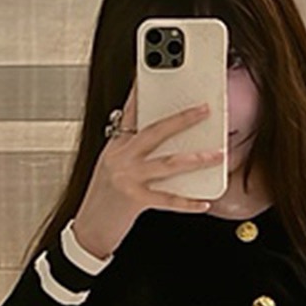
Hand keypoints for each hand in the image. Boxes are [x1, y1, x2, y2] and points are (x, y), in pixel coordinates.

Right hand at [71, 86, 224, 260]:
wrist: (89, 230)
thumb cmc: (102, 200)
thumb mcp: (111, 167)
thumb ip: (131, 150)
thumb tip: (157, 135)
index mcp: (115, 147)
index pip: (130, 112)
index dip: (142, 92)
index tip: (152, 75)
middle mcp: (120, 158)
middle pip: (155, 131)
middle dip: (182, 119)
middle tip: (204, 109)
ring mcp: (127, 178)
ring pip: (167, 163)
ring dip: (195, 159)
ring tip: (216, 154)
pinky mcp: (135, 200)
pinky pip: (168, 199)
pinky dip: (188, 202)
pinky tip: (204, 201)